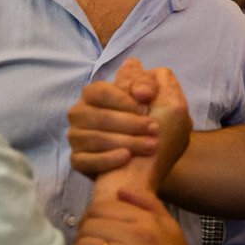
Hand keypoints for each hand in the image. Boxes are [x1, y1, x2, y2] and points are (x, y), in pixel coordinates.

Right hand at [68, 60, 189, 178]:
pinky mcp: (78, 161)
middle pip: (95, 114)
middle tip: (154, 130)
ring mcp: (77, 138)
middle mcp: (82, 113)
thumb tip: (135, 73)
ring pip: (91, 137)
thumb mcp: (166, 103)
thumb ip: (151, 82)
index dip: (124, 98)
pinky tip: (127, 158)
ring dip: (125, 141)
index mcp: (97, 94)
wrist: (157, 171)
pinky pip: (85, 159)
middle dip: (129, 122)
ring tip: (150, 147)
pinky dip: (108, 159)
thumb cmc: (160, 133)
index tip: (147, 106)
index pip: (99, 90)